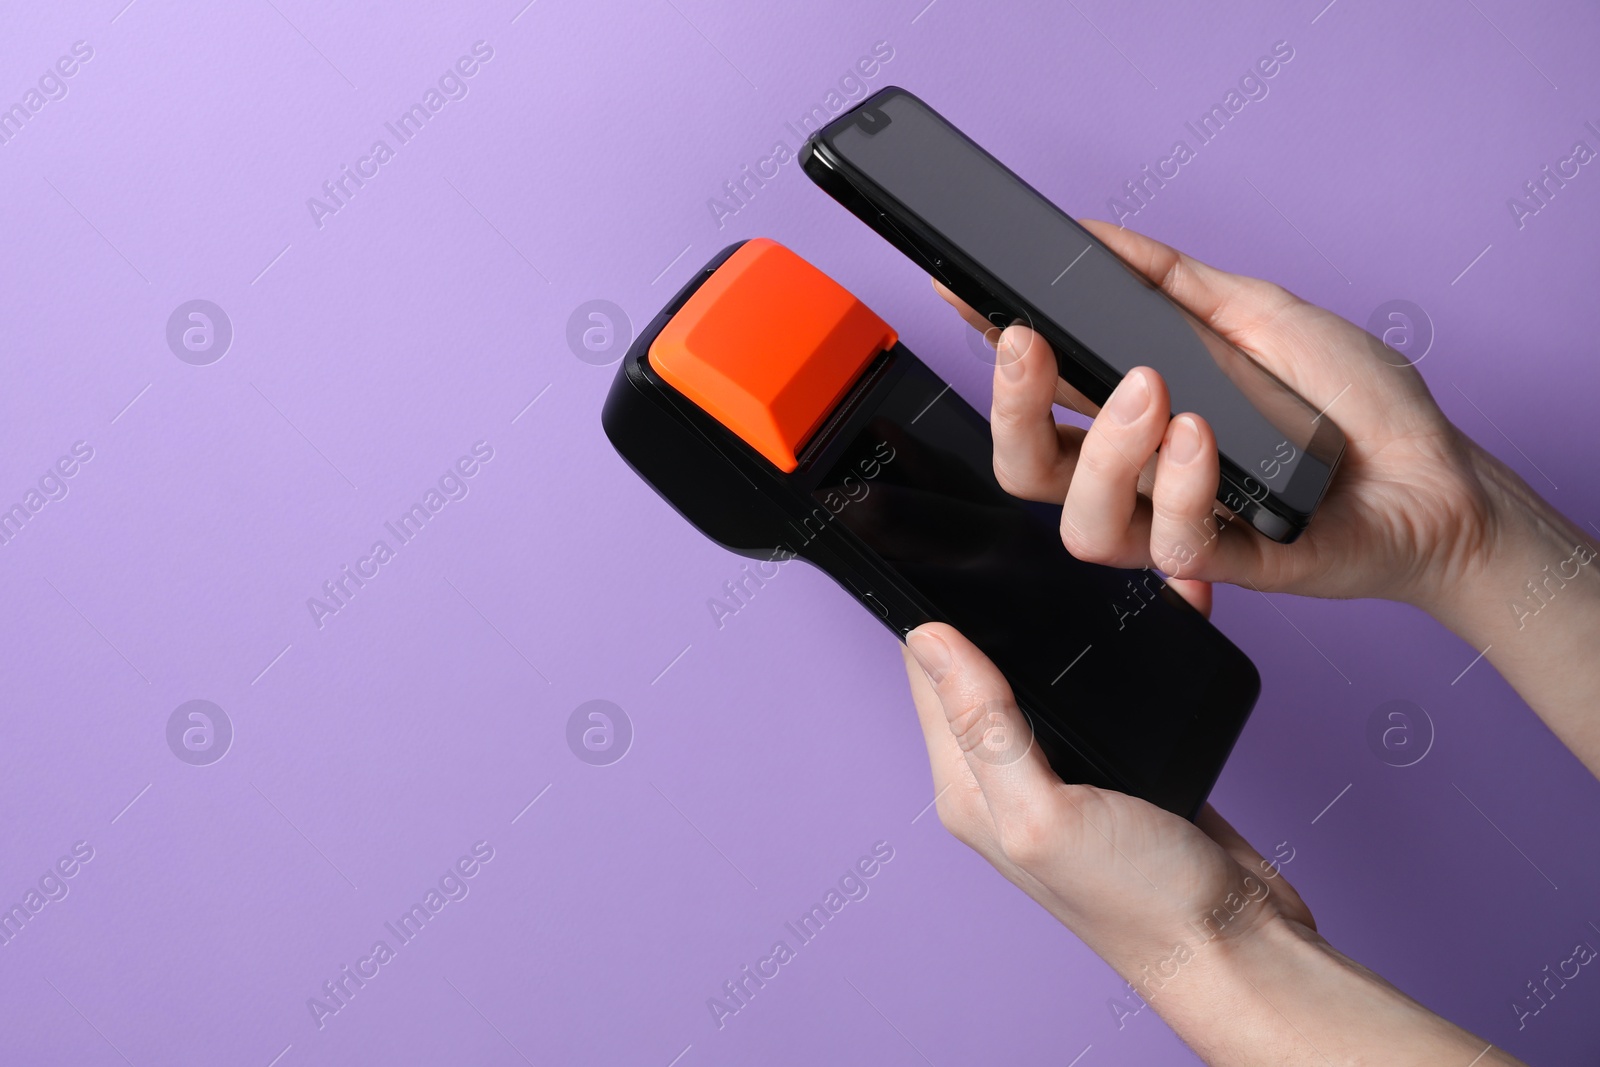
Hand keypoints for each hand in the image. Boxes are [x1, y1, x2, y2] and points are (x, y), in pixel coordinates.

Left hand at [902, 620, 1524, 1064]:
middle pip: (986, 669)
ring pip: (1051, 674)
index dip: (936, 616)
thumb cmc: (1138, 898)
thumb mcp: (1043, 812)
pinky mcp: (1122, 766)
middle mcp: (1007, 778)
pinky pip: (1108, 694)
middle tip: (1032, 556)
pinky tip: (1146, 621)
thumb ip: (986, 726)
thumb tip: (930, 641)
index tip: (956, 558)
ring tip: (1090, 577)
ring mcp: (1067, 770)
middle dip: (1005, 612)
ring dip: (1068, 629)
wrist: (1238, 944)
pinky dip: (1122, 658)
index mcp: (969, 788)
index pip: (928, 679)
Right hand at [939, 219, 1509, 613]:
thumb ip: (1166, 279)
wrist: (1437, 474)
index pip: (1036, 394)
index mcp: (1133, 415)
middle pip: (1027, 468)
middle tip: (1028, 346)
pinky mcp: (1225, 564)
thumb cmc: (1352, 399)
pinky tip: (1203, 436)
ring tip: (1152, 392)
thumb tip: (1088, 234)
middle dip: (1009, 407)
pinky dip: (1178, 486)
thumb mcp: (1253, 310)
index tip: (962, 296)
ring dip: (1104, 450)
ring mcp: (1175, 522)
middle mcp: (1140, 475)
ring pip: (1080, 521)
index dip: (990, 355)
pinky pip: (1167, 545)